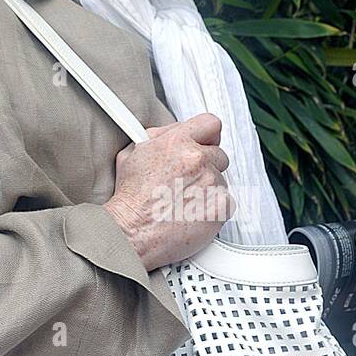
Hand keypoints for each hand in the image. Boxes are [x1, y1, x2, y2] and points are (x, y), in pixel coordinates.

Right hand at [101, 112, 231, 270]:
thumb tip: (171, 133)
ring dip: (206, 188)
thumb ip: (158, 138)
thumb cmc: (130, 199)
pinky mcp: (221, 206)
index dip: (207, 135)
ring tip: (183, 202)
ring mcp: (211, 182)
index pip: (210, 124)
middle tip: (187, 180)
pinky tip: (192, 214)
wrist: (132, 231)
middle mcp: (197, 159)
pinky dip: (211, 208)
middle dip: (205, 165)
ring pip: (220, 180)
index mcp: (176, 142)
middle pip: (218, 154)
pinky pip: (225, 202)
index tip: (206, 144)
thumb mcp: (132, 154)